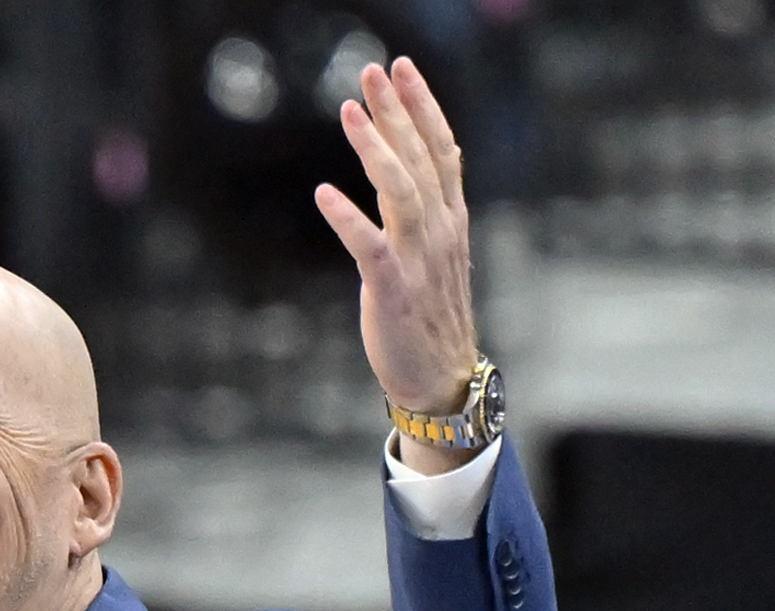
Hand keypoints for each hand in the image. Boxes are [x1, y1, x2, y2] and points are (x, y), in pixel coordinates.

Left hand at [315, 58, 478, 475]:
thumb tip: (402, 168)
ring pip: (400, 191)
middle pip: (421, 157)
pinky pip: (370, 246)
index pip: (441, 149)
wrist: (440, 377)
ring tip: (349, 110)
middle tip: (373, 69)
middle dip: (397, 110)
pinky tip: (324, 192)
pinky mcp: (394, 289)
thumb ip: (420, 210)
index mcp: (450, 219)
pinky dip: (348, 218)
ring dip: (375, 148)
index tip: (402, 68)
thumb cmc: (429, 315)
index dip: (422, 105)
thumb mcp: (432, 253)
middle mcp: (440, 230)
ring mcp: (419, 259)